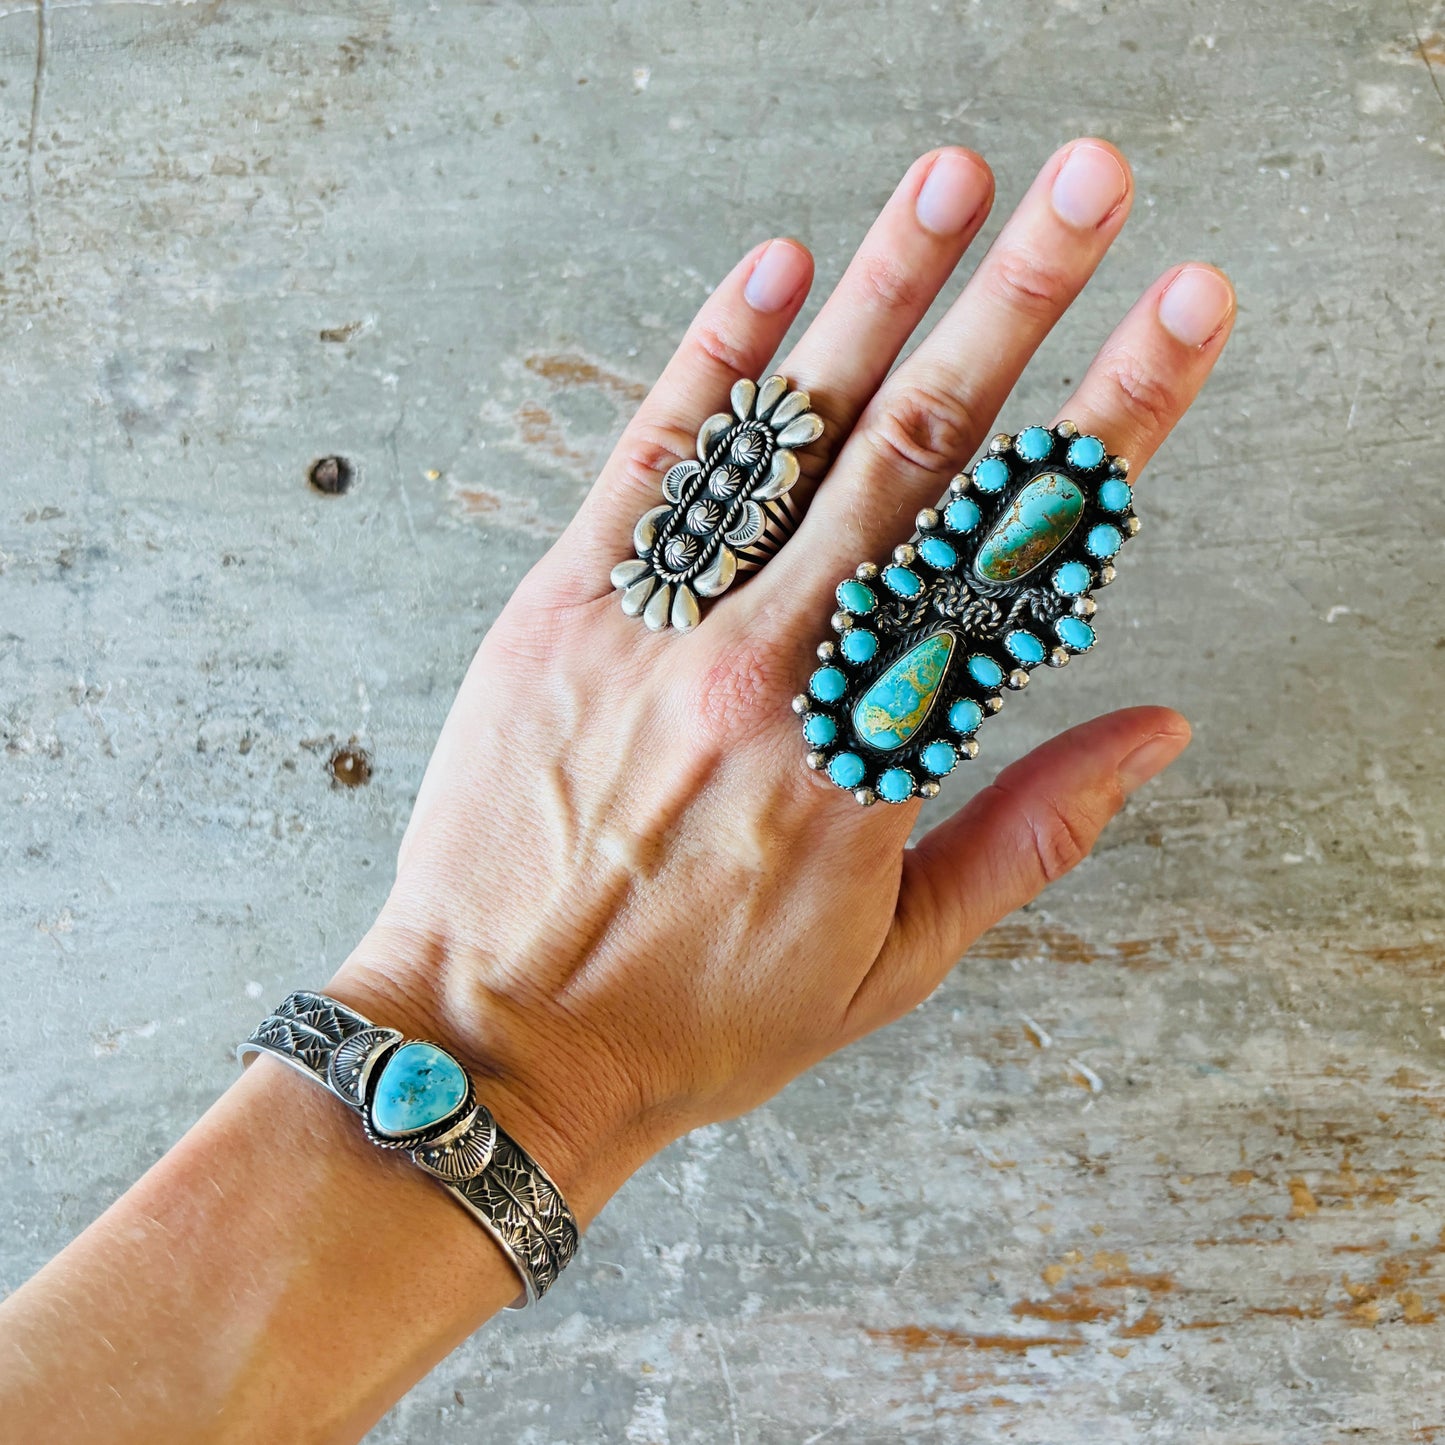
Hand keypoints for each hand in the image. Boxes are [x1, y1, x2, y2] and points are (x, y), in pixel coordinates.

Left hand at [333, 139, 1233, 1223]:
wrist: (503, 1041)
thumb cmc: (702, 1016)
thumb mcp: (896, 961)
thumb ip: (1030, 833)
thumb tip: (1156, 728)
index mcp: (874, 759)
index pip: (1018, 556)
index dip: (1113, 426)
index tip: (1179, 319)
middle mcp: (774, 670)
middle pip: (918, 456)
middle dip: (1018, 302)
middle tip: (1090, 186)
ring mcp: (660, 627)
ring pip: (792, 433)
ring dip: (883, 292)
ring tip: (959, 178)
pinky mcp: (560, 609)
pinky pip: (649, 463)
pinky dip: (716, 359)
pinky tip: (778, 269)